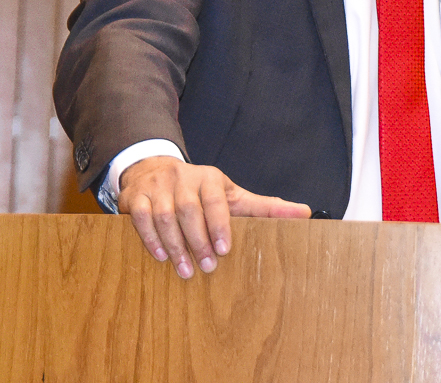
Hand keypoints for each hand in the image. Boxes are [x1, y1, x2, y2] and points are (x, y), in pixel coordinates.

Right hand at [118, 156, 311, 278]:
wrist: (154, 169)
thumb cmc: (201, 190)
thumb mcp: (232, 195)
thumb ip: (265, 207)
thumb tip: (305, 212)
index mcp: (210, 177)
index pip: (216, 199)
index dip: (220, 224)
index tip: (224, 249)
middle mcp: (183, 177)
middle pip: (189, 210)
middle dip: (197, 241)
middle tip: (207, 267)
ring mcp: (157, 186)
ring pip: (165, 215)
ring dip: (174, 245)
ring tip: (185, 270)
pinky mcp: (135, 196)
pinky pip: (141, 217)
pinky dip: (150, 238)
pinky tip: (160, 256)